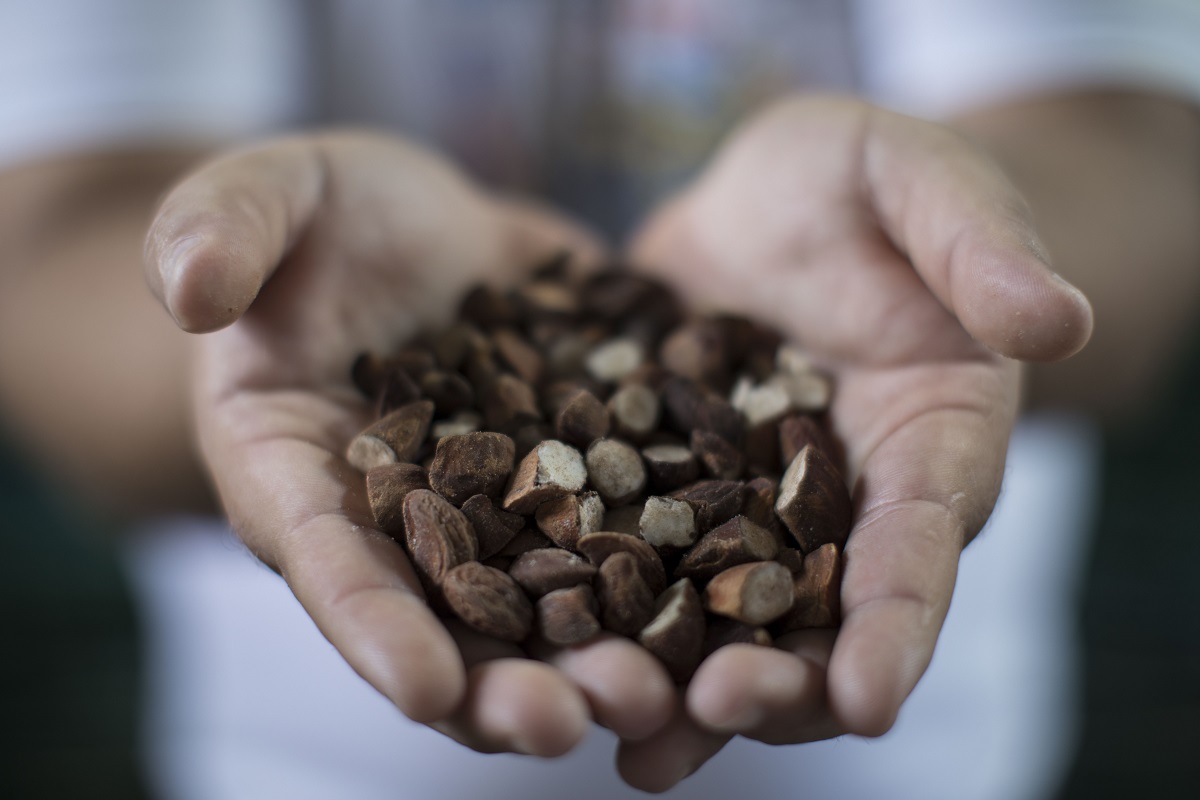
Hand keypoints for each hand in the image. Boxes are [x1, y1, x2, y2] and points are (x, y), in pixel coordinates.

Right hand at [144, 132, 676, 756]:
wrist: (417, 228)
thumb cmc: (314, 218)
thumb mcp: (260, 198)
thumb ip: (220, 233)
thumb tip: (189, 287)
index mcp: (302, 476)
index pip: (329, 562)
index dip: (372, 629)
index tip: (426, 689)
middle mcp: (407, 522)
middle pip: (453, 619)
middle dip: (507, 682)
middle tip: (571, 726)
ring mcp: (507, 505)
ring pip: (556, 597)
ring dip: (608, 653)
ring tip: (676, 694)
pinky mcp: (589, 466)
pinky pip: (639, 520)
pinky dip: (685, 564)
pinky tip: (746, 596)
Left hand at [619, 94, 1092, 790]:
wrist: (771, 199)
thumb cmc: (868, 181)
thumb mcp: (922, 183)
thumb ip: (981, 248)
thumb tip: (1059, 320)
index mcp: (928, 439)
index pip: (921, 540)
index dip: (898, 620)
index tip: (869, 700)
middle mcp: (843, 500)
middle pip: (823, 614)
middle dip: (782, 678)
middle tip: (722, 711)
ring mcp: (748, 506)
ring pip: (728, 617)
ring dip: (688, 683)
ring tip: (639, 744)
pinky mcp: (666, 490)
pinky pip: (640, 566)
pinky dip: (612, 622)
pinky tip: (563, 674)